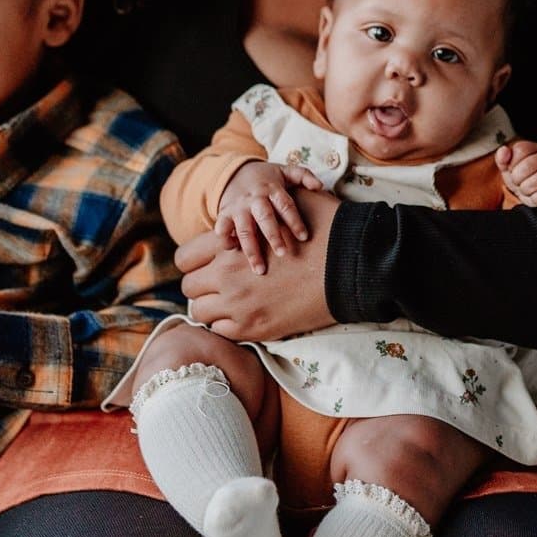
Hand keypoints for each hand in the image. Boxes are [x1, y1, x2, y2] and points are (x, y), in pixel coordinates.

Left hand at [179, 188, 338, 340]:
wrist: (351, 265)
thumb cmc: (322, 229)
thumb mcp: (286, 205)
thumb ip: (258, 211)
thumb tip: (248, 212)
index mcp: (227, 244)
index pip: (185, 257)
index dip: (195, 259)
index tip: (208, 263)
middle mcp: (225, 276)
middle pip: (188, 286)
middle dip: (202, 283)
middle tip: (221, 283)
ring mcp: (239, 306)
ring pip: (200, 312)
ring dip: (212, 306)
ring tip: (231, 301)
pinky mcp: (256, 328)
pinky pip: (221, 331)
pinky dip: (228, 324)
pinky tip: (245, 314)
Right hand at [215, 160, 327, 274]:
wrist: (235, 172)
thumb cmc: (267, 178)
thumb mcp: (285, 171)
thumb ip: (304, 175)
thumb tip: (320, 185)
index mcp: (272, 189)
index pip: (285, 205)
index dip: (294, 221)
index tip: (304, 237)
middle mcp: (254, 199)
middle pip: (264, 218)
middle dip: (273, 236)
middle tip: (282, 254)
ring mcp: (238, 207)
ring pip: (244, 230)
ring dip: (251, 249)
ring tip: (259, 269)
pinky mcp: (224, 214)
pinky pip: (222, 229)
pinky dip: (225, 240)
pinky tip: (233, 252)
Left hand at [496, 140, 536, 206]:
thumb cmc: (524, 177)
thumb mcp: (510, 167)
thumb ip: (503, 158)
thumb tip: (503, 151)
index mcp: (536, 148)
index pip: (520, 149)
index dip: (512, 163)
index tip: (514, 169)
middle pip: (526, 166)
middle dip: (517, 179)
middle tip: (520, 182)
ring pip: (534, 182)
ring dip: (525, 190)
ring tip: (527, 188)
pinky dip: (535, 199)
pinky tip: (536, 195)